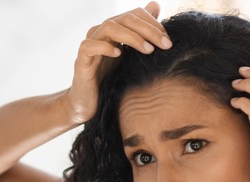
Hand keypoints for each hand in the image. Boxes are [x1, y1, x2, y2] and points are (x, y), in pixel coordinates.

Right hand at [64, 2, 170, 123]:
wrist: (88, 104)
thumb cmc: (110, 81)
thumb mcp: (131, 57)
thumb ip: (142, 35)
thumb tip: (156, 6)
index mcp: (113, 30)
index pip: (135, 14)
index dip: (153, 23)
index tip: (168, 40)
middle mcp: (101, 33)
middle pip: (125, 19)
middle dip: (149, 30)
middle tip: (165, 44)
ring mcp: (90, 45)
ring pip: (110, 27)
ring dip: (132, 37)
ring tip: (148, 50)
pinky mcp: (81, 60)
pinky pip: (90, 46)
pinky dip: (105, 47)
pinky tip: (119, 55)